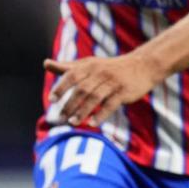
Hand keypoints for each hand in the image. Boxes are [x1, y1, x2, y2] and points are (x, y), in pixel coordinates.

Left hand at [44, 53, 159, 126]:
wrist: (143, 65)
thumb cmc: (111, 67)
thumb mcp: (90, 64)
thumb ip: (68, 66)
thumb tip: (45, 63)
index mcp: (91, 65)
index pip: (72, 75)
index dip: (62, 87)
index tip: (52, 99)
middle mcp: (101, 72)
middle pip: (82, 89)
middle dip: (70, 104)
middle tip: (60, 118)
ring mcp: (114, 82)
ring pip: (95, 98)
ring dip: (82, 112)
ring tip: (72, 122)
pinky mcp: (124, 92)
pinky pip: (111, 105)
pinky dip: (100, 114)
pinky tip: (91, 123)